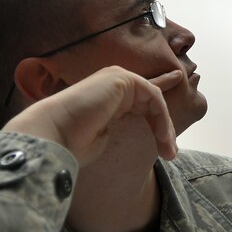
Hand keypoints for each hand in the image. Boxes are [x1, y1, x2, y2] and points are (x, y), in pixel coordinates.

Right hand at [3, 65, 179, 166]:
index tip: (176, 78)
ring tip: (168, 151)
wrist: (55, 135)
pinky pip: (154, 98)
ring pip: (155, 100)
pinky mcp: (122, 79)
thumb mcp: (105, 136)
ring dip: (164, 128)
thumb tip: (141, 133)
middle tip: (171, 153)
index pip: (139, 90)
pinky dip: (161, 119)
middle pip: (151, 98)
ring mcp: (116, 77)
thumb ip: (122, 127)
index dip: (160, 83)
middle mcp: (112, 82)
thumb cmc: (74, 142)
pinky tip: (162, 137)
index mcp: (107, 95)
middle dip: (164, 127)